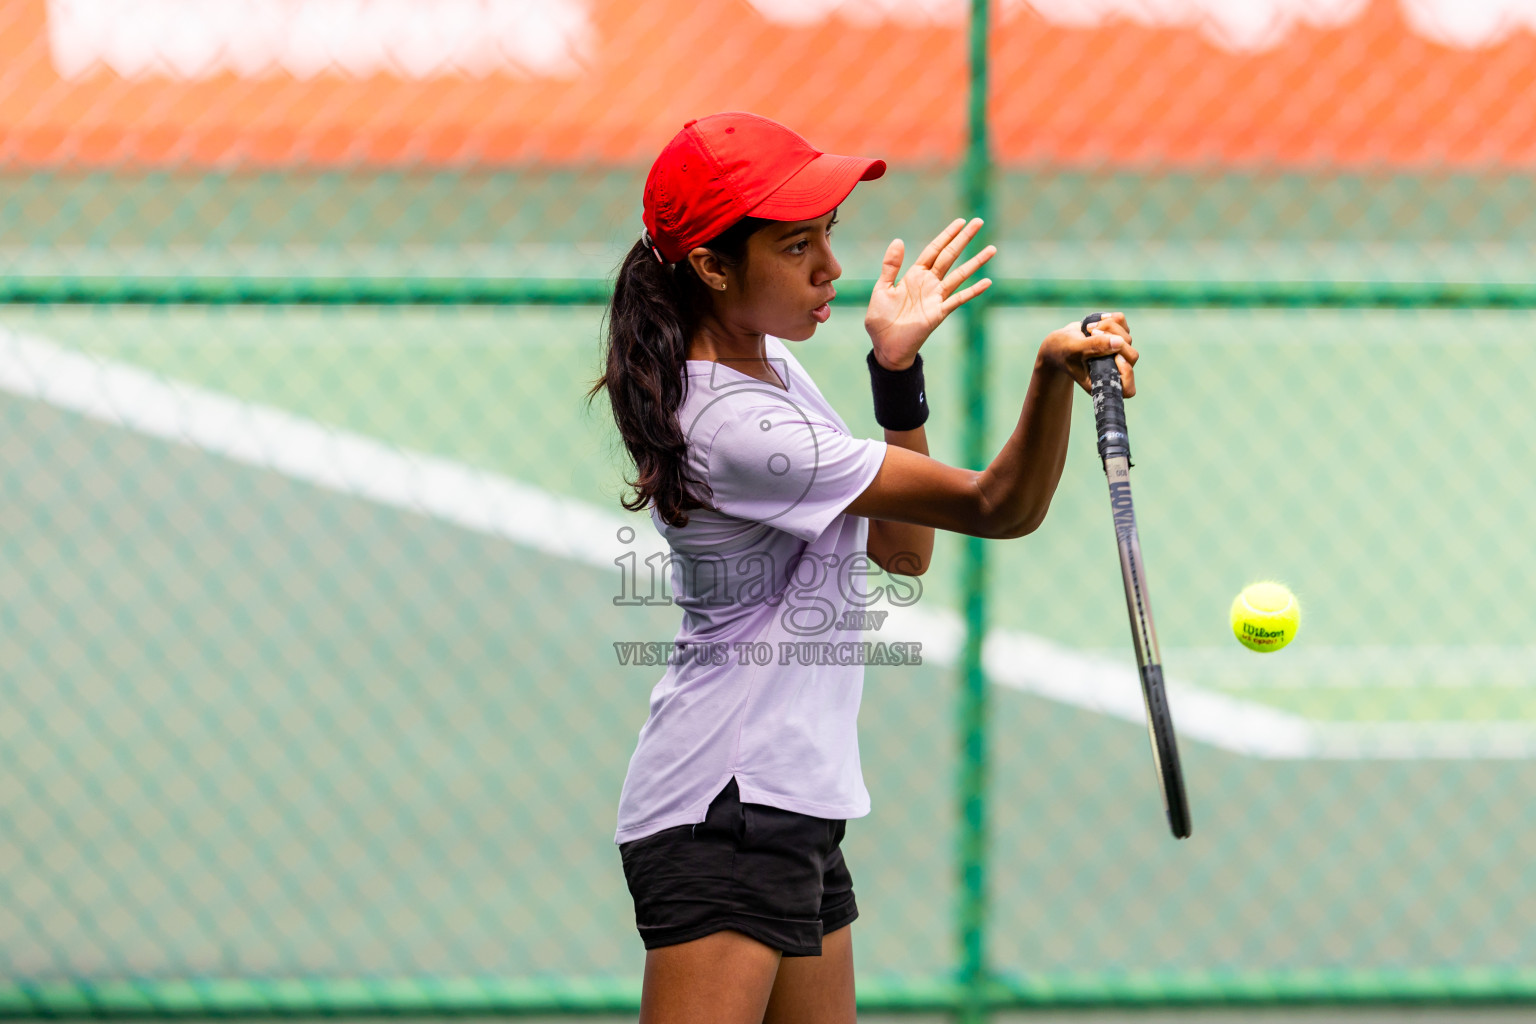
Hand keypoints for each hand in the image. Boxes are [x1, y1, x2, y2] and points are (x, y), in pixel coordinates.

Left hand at [865, 217, 994, 369]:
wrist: (885, 347)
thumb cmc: (881, 320)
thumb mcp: (882, 289)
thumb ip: (891, 266)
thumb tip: (898, 240)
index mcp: (914, 275)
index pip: (934, 250)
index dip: (946, 235)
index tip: (961, 221)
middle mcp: (929, 283)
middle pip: (949, 256)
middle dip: (963, 239)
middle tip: (979, 222)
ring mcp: (936, 298)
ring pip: (959, 275)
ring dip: (975, 262)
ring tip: (992, 249)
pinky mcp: (939, 313)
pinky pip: (958, 299)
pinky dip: (972, 291)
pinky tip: (987, 282)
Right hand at [1037, 311, 1138, 395]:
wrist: (1058, 342)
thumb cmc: (1062, 351)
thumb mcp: (1075, 349)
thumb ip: (1095, 346)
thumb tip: (1119, 342)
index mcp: (1103, 381)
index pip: (1128, 389)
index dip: (1127, 373)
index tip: (1114, 357)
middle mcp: (1113, 369)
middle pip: (1131, 356)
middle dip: (1114, 339)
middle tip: (1093, 332)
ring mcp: (1117, 353)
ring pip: (1127, 337)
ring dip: (1108, 327)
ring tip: (1089, 328)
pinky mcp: (1116, 337)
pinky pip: (1123, 325)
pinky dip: (1111, 318)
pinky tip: (1097, 320)